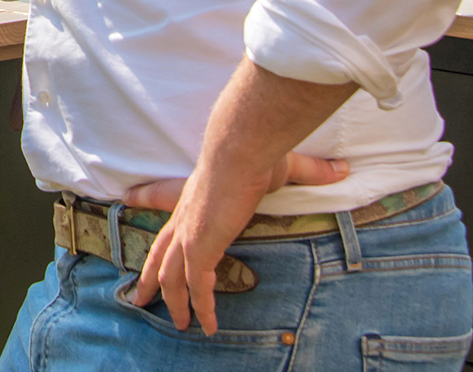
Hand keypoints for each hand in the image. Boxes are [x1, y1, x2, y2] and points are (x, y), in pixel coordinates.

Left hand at [124, 151, 350, 334]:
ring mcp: (189, 235)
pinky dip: (202, 307)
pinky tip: (208, 325)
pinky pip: (198, 287)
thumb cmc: (258, 152)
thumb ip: (311, 171)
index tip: (130, 202)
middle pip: (159, 253)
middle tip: (140, 297)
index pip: (165, 205)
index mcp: (194, 196)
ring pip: (172, 278)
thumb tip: (342, 168)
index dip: (148, 205)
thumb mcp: (283, 165)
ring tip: (182, 324)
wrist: (242, 148)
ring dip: (175, 302)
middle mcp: (184, 217)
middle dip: (148, 277)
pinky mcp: (199, 248)